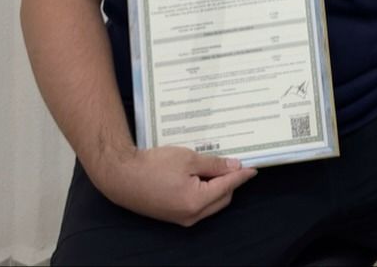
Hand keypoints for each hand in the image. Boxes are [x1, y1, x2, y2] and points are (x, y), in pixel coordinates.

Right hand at [96, 145, 257, 226]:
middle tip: (233, 161)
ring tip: (217, 165)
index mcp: (196, 202)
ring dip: (217, 186)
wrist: (122, 176)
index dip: (241, 175)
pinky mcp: (173, 215)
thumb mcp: (188, 158)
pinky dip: (204, 191)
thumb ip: (214, 164)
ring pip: (210, 203)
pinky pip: (198, 204)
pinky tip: (202, 174)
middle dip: (230, 181)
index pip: (228, 187)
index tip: (254, 167)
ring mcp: (181, 218)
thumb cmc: (154, 165)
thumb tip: (234, 166)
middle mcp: (191, 215)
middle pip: (222, 198)